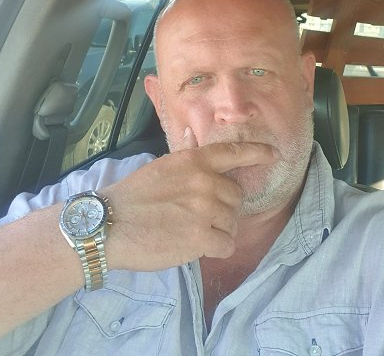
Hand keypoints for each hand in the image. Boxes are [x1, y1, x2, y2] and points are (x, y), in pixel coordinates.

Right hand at [104, 129, 277, 270]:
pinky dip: (217, 248)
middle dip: (224, 206)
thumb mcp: (160, 167)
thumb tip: (191, 136)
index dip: (257, 153)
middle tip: (201, 214)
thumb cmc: (133, 195)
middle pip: (236, 196)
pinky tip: (198, 245)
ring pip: (233, 222)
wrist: (109, 224)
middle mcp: (204, 182)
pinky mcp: (201, 239)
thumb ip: (183, 154)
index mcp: (194, 161)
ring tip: (196, 231)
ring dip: (220, 229)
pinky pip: (227, 244)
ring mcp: (205, 211)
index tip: (274, 155)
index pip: (234, 153)